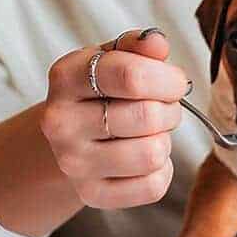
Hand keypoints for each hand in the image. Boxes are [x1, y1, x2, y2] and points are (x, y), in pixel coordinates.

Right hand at [39, 28, 188, 208]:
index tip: (175, 82)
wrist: (72, 137)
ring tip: (151, 133)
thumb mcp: (114, 59)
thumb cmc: (102, 93)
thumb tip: (156, 42)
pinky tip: (145, 159)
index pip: (132, 76)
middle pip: (148, 116)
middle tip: (163, 108)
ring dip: (164, 141)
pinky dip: (162, 171)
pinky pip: (153, 186)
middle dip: (170, 110)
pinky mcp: (93, 194)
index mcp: (66, 77)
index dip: (168, 79)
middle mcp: (61, 122)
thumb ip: (138, 47)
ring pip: (152, 154)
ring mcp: (74, 162)